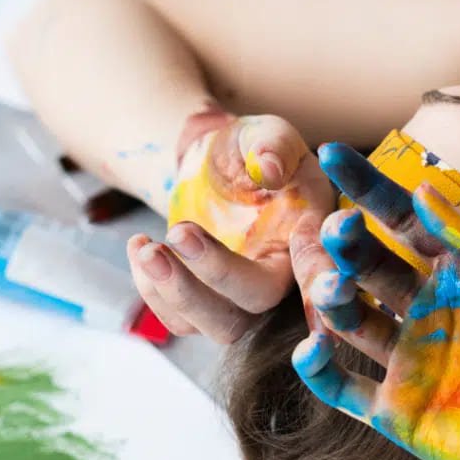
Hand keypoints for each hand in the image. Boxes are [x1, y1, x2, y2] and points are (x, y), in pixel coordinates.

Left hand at [128, 113, 333, 340]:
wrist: (215, 164)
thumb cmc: (250, 147)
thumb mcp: (266, 132)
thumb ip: (274, 145)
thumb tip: (269, 169)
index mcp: (310, 236)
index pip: (319, 270)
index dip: (316, 284)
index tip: (296, 279)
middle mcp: (284, 276)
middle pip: (260, 302)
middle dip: (216, 272)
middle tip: (180, 231)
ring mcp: (244, 297)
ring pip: (222, 327)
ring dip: (179, 293)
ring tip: (146, 247)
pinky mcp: (207, 304)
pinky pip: (181, 322)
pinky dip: (153, 291)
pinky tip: (140, 246)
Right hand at [288, 143, 459, 459]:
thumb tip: (424, 186)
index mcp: (457, 276)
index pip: (404, 221)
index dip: (369, 188)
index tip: (332, 152)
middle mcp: (425, 311)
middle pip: (369, 264)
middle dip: (347, 241)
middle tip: (338, 228)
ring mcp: (408, 359)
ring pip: (351, 318)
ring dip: (333, 297)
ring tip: (334, 286)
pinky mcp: (395, 410)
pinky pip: (344, 386)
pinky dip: (320, 369)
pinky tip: (312, 349)